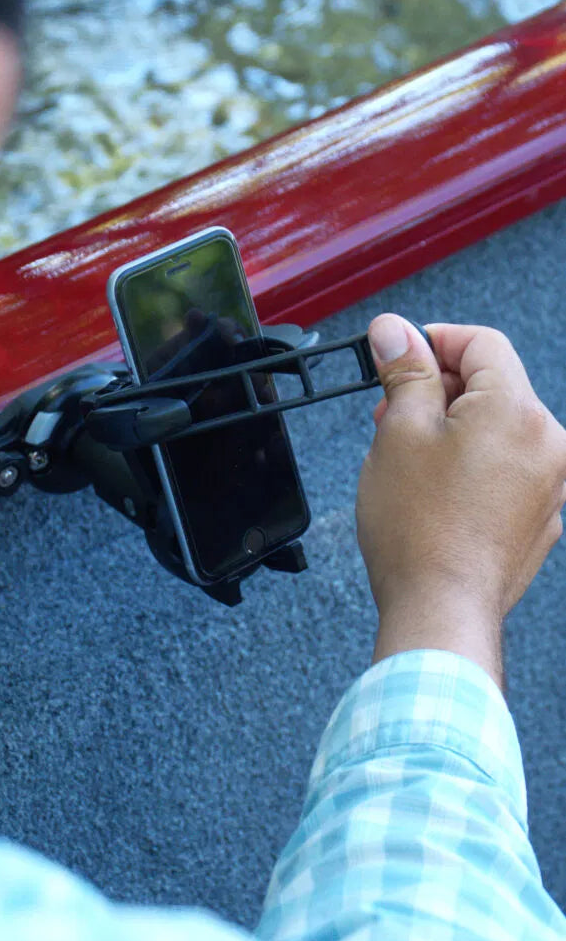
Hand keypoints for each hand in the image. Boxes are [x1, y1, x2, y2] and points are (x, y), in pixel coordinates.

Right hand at [357, 314, 565, 683]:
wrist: (440, 609)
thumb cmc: (417, 528)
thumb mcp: (398, 432)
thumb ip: (405, 371)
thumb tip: (395, 331)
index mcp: (516, 410)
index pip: (482, 343)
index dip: (435, 340)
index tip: (400, 353)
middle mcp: (548, 442)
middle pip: (492, 386)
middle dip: (438, 390)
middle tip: (391, 413)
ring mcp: (550, 483)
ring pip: (498, 429)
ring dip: (453, 428)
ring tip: (408, 457)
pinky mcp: (540, 516)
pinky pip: (507, 468)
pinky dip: (472, 464)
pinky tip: (434, 490)